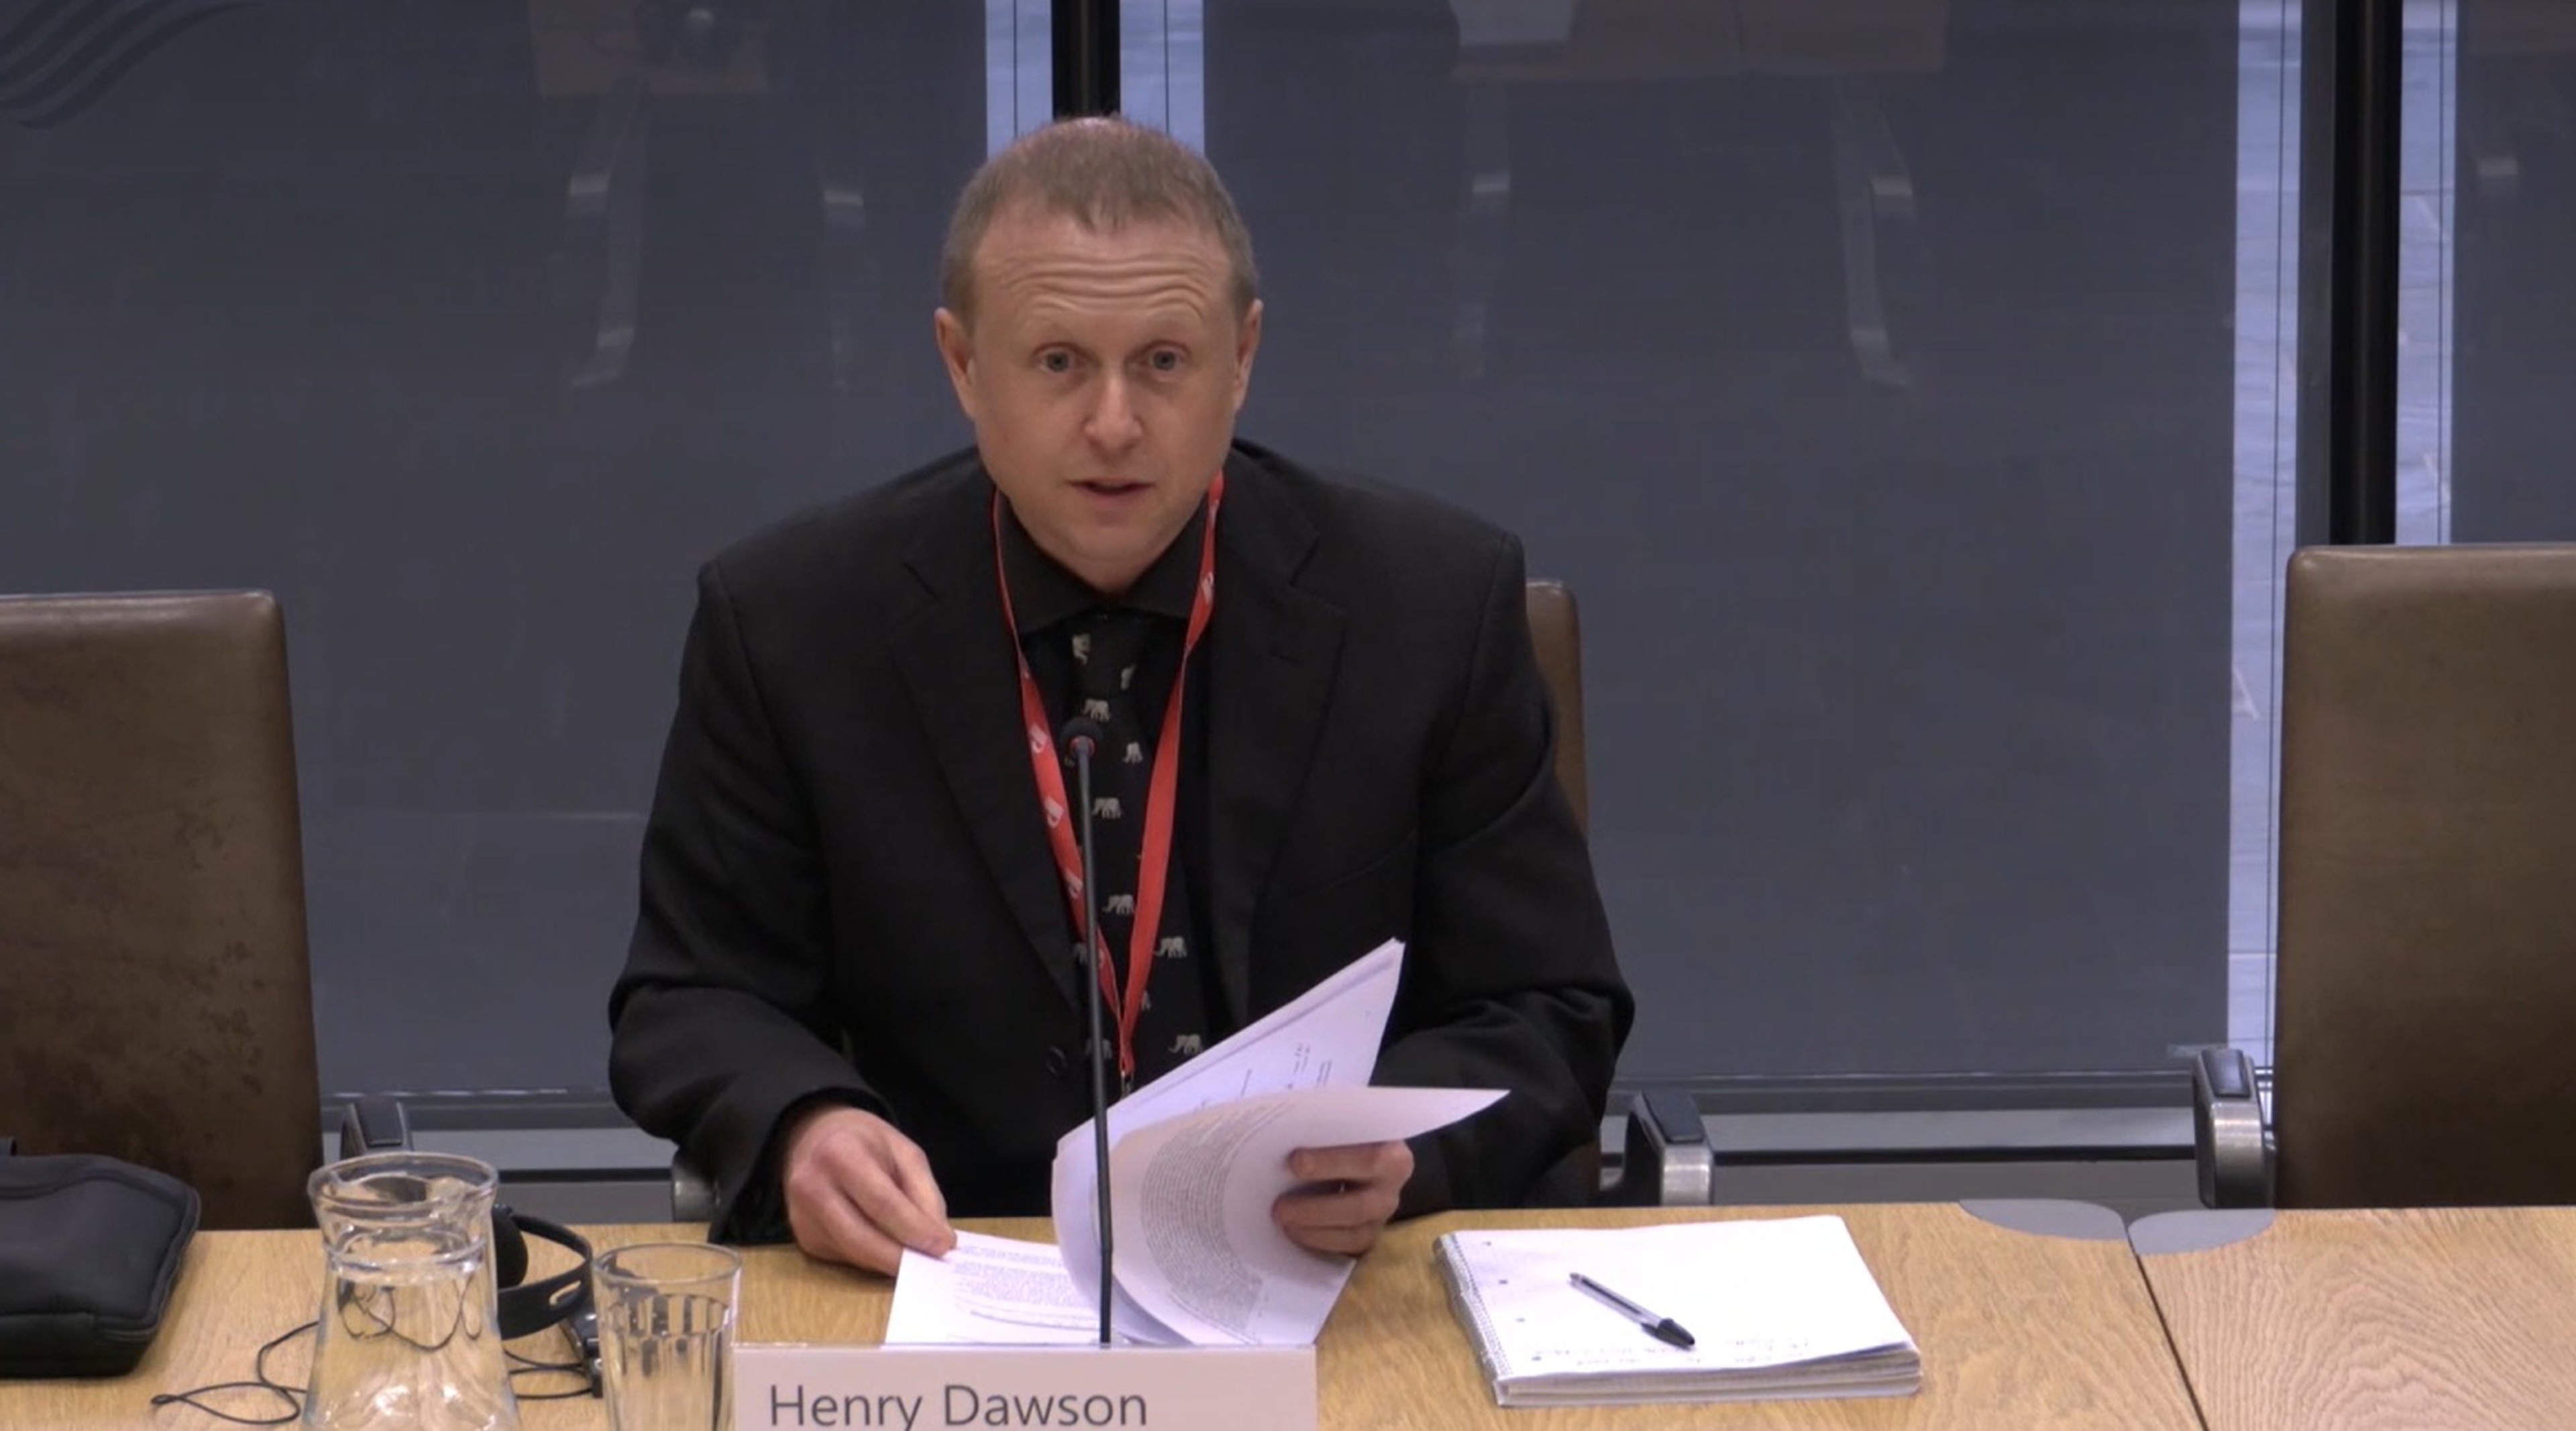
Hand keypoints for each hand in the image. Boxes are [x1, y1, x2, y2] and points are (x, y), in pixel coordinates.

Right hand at [780, 1104, 955, 1273]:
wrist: (815, 1138)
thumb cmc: (865, 1143)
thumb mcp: (904, 1152)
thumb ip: (925, 1193)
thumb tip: (940, 1240)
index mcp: (840, 1154)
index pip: (882, 1203)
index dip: (915, 1229)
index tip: (943, 1246)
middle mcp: (812, 1187)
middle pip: (862, 1238)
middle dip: (901, 1258)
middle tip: (933, 1265)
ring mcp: (802, 1216)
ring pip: (853, 1254)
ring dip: (889, 1263)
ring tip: (918, 1259)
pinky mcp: (804, 1237)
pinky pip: (845, 1256)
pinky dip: (872, 1258)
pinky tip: (888, 1249)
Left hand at [1271, 1140, 1413, 1256]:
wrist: (1360, 1150)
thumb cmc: (1344, 1133)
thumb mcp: (1341, 1125)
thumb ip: (1323, 1128)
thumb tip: (1284, 1136)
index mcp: (1392, 1152)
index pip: (1367, 1159)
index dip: (1329, 1162)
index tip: (1294, 1161)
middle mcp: (1392, 1185)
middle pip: (1358, 1205)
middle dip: (1315, 1209)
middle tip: (1279, 1207)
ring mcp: (1383, 1213)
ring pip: (1354, 1232)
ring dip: (1314, 1230)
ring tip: (1282, 1220)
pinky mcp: (1370, 1232)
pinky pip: (1347, 1246)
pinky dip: (1319, 1241)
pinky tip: (1294, 1231)